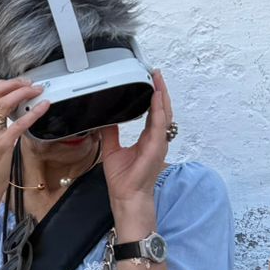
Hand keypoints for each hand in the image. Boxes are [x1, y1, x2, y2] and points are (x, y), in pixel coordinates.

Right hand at [0, 78, 48, 185]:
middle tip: (26, 83)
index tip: (14, 83)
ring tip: (35, 90)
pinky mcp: (2, 145)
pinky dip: (33, 112)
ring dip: (22, 93)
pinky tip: (43, 106)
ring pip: (3, 104)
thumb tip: (10, 109)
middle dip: (11, 84)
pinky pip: (19, 124)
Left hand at [102, 69, 172, 226]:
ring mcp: (159, 143)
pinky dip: (159, 110)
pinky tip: (157, 98)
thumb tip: (105, 120)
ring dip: (162, 96)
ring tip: (158, 80)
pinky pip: (159, 125)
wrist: (126, 196)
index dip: (153, 97)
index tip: (151, 81)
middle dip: (160, 91)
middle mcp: (156, 139)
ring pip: (164, 114)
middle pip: (162, 110)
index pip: (153, 113)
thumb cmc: (123, 180)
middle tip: (156, 74)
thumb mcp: (112, 150)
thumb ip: (110, 133)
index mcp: (147, 139)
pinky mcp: (156, 148)